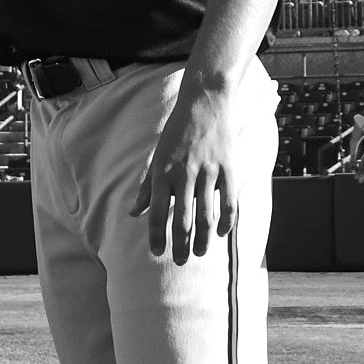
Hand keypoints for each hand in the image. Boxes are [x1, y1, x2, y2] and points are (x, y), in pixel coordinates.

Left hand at [132, 73, 241, 262]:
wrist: (205, 103)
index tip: (157, 253)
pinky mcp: (229, 170)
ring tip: (201, 253)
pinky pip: (229, 203)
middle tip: (181, 261)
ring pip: (207, 217)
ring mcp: (209, 173)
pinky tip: (222, 234)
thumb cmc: (178, 131)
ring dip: (204, 240)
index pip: (158, 213)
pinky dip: (227, 222)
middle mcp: (185, 175)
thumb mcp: (157, 157)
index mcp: (164, 173)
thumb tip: (134, 213)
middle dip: (181, 245)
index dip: (157, 236)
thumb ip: (147, 187)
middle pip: (183, 221)